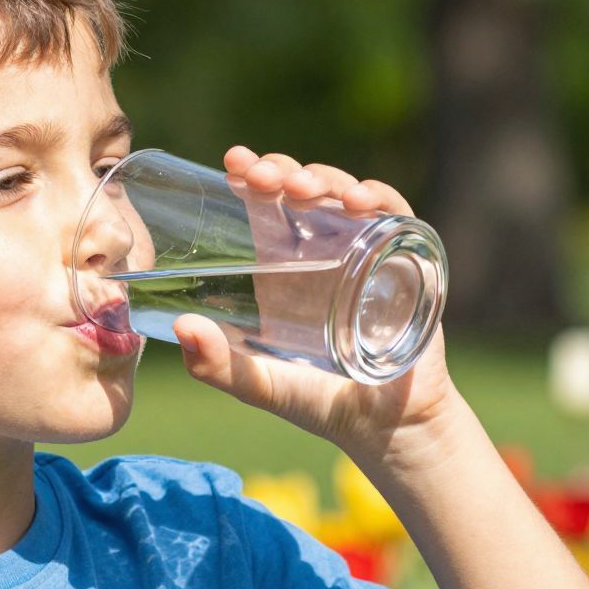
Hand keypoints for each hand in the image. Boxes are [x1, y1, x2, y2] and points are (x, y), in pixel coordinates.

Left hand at [170, 146, 462, 459]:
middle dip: (283, 170)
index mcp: (285, 266)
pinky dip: (379, 198)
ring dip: (324, 179)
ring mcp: (368, 250)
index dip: (253, 176)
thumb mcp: (261, 384)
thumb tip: (180, 328)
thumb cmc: (320, 404)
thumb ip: (218, 366)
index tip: (234, 162)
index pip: (267, 206)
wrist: (387, 426)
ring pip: (345, 193)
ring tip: (303, 189)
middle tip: (263, 175)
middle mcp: (325, 251)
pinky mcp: (408, 259)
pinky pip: (395, 214)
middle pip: (304, 190)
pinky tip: (358, 202)